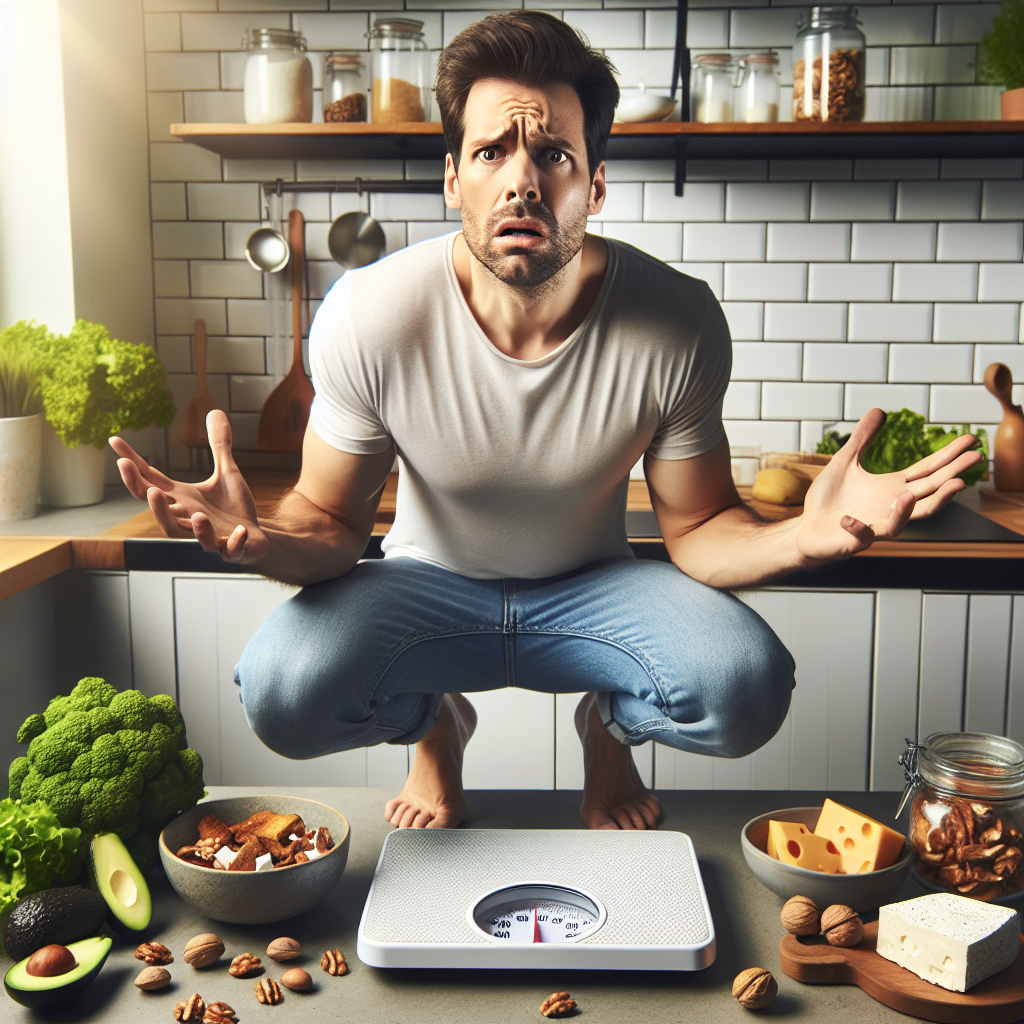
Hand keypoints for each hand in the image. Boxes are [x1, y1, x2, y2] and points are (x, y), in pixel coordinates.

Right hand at [110, 410, 269, 563]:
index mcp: (182, 499)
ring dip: (167, 517)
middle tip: (126, 466)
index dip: (132, 462)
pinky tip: (237, 530)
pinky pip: (228, 548)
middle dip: (141, 489)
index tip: (114, 440)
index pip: (151, 480)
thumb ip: (219, 445)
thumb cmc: (233, 508)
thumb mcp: (228, 472)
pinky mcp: (231, 549)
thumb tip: (215, 411)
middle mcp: (187, 518)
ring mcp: (206, 535)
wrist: (254, 538)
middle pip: (156, 507)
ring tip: (166, 497)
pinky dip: (232, 541)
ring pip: (179, 532)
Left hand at [796, 408, 982, 560]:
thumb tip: (880, 410)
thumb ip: (862, 439)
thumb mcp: (844, 462)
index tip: (971, 439)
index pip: (928, 470)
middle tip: (976, 458)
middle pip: (930, 491)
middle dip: (954, 475)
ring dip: (923, 504)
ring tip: (946, 486)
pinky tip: (848, 518)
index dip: (949, 455)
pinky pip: (862, 535)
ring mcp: (877, 525)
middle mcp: (892, 506)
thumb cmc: (829, 499)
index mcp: (893, 488)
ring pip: (907, 519)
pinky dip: (858, 527)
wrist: (806, 529)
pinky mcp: (855, 540)